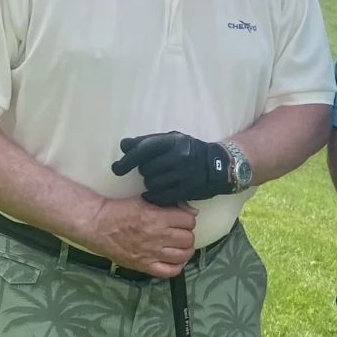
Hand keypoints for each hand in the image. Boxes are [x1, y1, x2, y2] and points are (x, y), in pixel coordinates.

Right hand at [86, 197, 196, 276]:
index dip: (187, 219)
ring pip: (183, 255)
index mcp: (158, 217)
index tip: (181, 220)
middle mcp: (158, 236)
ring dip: (185, 250)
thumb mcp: (146, 200)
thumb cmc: (121, 210)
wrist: (98, 224)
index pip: (189, 221)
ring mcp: (152, 253)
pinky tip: (175, 261)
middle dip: (187, 234)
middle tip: (179, 233)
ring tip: (179, 246)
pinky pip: (170, 271)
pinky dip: (177, 267)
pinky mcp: (144, 265)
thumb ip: (171, 205)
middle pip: (188, 238)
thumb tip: (193, 212)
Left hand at [111, 132, 238, 206]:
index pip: (143, 149)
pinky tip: (152, 195)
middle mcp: (180, 156)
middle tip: (153, 171)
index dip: (127, 160)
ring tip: (158, 181)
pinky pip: (162, 196)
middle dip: (145, 171)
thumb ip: (148, 141)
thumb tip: (123, 145)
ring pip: (152, 183)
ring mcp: (184, 174)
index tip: (116, 169)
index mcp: (174, 141)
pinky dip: (153, 196)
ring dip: (150, 184)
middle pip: (146, 168)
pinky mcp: (187, 189)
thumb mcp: (172, 140)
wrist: (219, 166)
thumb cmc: (189, 151)